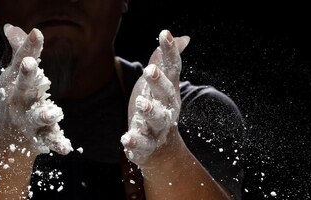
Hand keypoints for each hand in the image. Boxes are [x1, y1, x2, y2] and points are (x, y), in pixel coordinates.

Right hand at [0, 24, 72, 154]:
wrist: (6, 138)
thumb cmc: (14, 97)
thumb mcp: (13, 74)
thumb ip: (19, 50)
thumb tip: (11, 27)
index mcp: (15, 82)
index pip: (22, 60)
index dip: (29, 47)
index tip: (38, 33)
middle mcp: (19, 100)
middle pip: (23, 86)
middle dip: (27, 75)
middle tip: (31, 64)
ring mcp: (28, 120)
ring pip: (36, 117)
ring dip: (44, 115)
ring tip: (53, 114)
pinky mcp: (40, 136)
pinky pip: (49, 140)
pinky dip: (57, 144)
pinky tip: (65, 148)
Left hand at [120, 30, 189, 166]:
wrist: (160, 151)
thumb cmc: (158, 109)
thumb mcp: (161, 85)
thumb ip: (166, 62)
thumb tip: (183, 38)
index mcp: (169, 91)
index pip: (172, 68)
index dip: (169, 51)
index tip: (164, 33)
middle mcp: (166, 107)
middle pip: (166, 94)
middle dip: (159, 82)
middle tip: (150, 70)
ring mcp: (157, 127)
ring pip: (157, 119)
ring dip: (150, 110)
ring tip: (142, 102)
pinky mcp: (145, 145)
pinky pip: (141, 144)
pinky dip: (135, 142)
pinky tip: (126, 138)